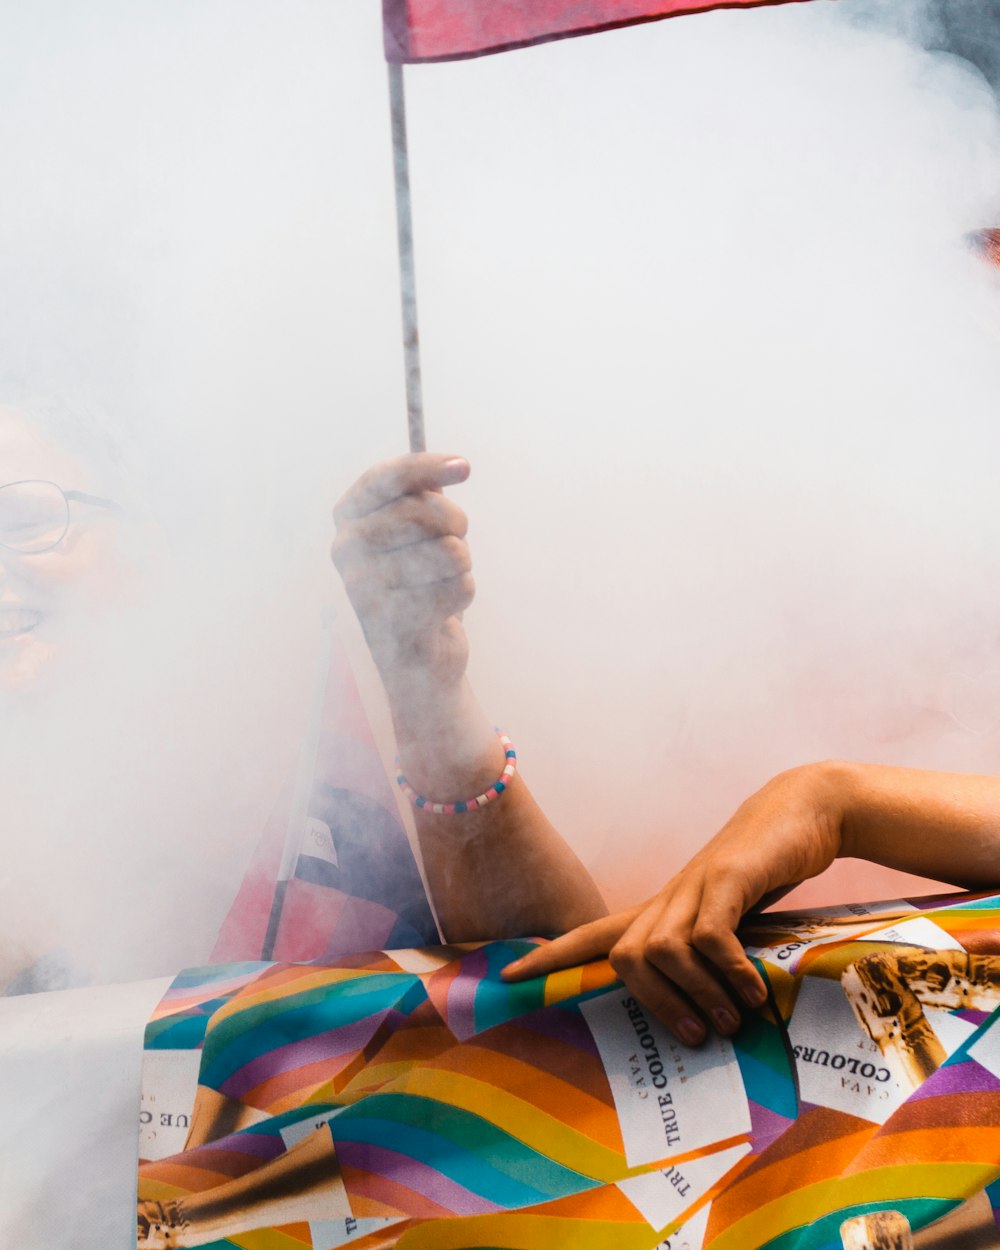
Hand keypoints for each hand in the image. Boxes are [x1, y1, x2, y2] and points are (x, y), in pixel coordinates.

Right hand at [332, 454, 473, 691]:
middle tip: (457, 538)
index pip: (384, 478)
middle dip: (455, 523)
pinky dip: (463, 593)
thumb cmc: (420, 579)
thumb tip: (455, 465)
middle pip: (420, 512)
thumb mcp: (419, 529)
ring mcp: (364, 588)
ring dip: (462, 564)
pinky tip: (445, 608)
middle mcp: (346, 549)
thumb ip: (425, 494)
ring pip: (448, 552)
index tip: (465, 467)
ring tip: (446, 577)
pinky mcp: (394, 623)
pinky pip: (458, 587)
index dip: (425, 467)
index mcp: (348, 518)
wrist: (417, 654)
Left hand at [503, 763, 849, 1044]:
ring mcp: (696, 885)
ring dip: (695, 995)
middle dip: (652, 1005)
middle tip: (695, 1038)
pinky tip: (752, 991)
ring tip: (729, 1022)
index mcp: (664, 910)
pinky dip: (728, 970)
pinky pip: (709, 936)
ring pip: (658, 949)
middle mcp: (670, 897)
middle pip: (622, 955)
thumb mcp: (736, 919)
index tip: (506, 979)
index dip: (550, 958)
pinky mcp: (729, 877)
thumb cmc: (767, 872)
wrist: (804, 811)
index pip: (592, 934)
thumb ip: (720, 960)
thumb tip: (719, 1020)